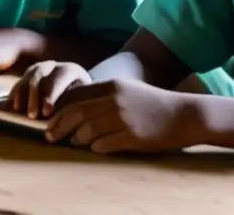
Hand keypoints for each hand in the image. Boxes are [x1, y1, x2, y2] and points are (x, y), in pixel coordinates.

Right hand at [10, 60, 91, 117]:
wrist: (79, 92)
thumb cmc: (84, 101)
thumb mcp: (84, 101)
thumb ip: (75, 106)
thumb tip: (68, 122)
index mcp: (71, 70)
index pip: (58, 78)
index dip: (51, 95)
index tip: (46, 113)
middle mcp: (53, 66)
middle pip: (39, 75)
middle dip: (33, 95)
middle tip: (31, 115)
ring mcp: (39, 69)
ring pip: (27, 77)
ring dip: (21, 94)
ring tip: (17, 111)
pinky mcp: (28, 76)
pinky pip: (19, 83)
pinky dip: (15, 94)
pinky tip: (11, 106)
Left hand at [45, 80, 201, 153]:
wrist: (183, 115)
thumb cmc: (152, 102)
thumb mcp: (126, 89)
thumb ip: (102, 95)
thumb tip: (75, 106)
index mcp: (111, 86)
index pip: (75, 95)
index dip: (59, 107)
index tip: (49, 117)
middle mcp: (114, 100)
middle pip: (76, 113)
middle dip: (58, 125)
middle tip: (49, 135)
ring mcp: (123, 119)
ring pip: (87, 131)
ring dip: (77, 138)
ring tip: (74, 141)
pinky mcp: (132, 137)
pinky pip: (103, 145)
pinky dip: (95, 148)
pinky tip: (95, 148)